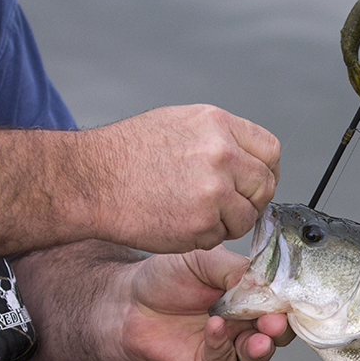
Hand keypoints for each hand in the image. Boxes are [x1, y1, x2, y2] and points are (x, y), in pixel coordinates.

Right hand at [87, 105, 280, 253]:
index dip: (265, 170)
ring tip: (197, 213)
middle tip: (229, 205)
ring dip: (229, 222)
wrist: (90, 180)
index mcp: (218, 125)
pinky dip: (205, 236)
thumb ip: (220, 139)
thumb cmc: (127, 154)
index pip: (269, 150)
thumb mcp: (179, 124)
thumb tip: (249, 160)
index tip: (255, 181)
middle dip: (252, 199)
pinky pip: (221, 236)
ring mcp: (213, 190)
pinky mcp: (202, 223)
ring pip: (247, 216)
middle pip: (265, 185)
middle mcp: (221, 154)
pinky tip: (179, 221)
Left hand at [105, 246, 294, 360]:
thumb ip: (234, 267)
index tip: (288, 300)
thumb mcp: (202, 259)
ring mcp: (231, 344)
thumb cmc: (164, 278)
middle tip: (275, 322)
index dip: (287, 302)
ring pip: (258, 353)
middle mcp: (246, 321)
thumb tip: (263, 277)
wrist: (128, 303)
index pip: (281, 301)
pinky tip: (214, 328)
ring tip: (258, 337)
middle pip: (278, 331)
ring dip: (261, 346)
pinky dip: (222, 345)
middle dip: (280, 328)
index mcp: (251, 293)